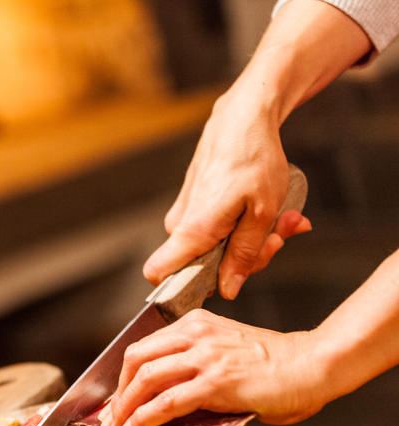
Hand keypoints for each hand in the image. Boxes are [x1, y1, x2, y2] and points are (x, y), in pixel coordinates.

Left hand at [98, 309, 329, 425]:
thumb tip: (161, 394)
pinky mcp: (215, 382)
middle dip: (119, 391)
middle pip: (136, 359)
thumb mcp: (224, 351)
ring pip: (145, 379)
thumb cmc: (272, 365)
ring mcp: (205, 357)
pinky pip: (166, 401)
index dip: (124, 375)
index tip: (117, 397)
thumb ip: (193, 363)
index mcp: (195, 324)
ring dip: (125, 406)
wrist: (310, 366)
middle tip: (112, 414)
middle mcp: (195, 335)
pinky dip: (145, 417)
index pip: (145, 347)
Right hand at [142, 87, 310, 299]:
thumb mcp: (262, 213)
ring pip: (215, 248)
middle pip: (203, 267)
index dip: (184, 289)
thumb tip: (227, 289)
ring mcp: (186, 215)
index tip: (221, 282)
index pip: (159, 275)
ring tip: (282, 218)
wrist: (242, 120)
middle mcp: (181, 226)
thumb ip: (245, 255)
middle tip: (278, 237)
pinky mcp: (195, 206)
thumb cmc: (253, 159)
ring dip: (252, 240)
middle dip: (246, 259)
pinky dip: (244, 225)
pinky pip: (216, 231)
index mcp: (193, 231)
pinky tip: (267, 210)